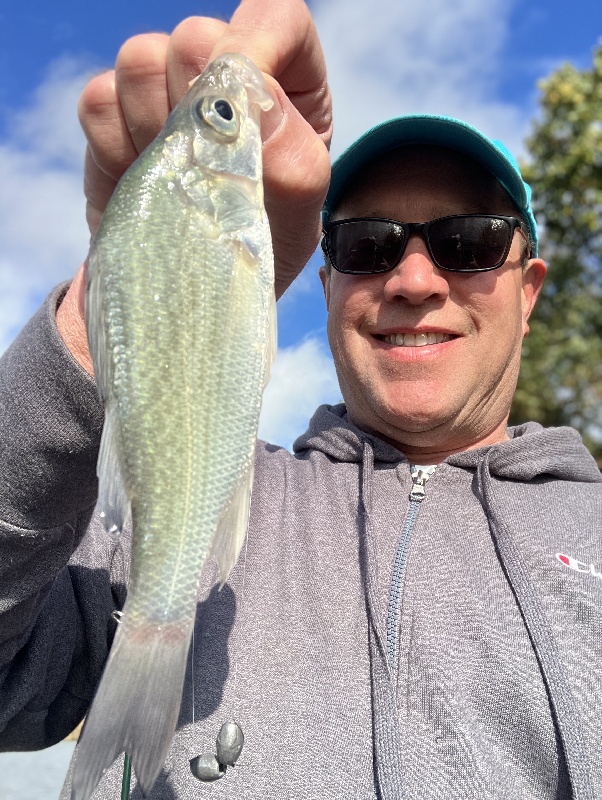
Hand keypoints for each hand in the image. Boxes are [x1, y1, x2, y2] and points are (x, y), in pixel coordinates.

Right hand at [57, 0, 331, 371]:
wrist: (192, 294)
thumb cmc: (259, 254)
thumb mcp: (298, 221)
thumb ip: (297, 161)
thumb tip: (259, 100)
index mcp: (289, 88)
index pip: (274, 19)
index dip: (253, 48)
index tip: (238, 108)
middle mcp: (227, 76)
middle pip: (196, 35)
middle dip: (197, 106)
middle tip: (207, 170)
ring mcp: (165, 89)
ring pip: (139, 57)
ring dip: (155, 130)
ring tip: (177, 183)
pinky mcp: (114, 113)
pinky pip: (98, 100)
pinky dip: (116, 150)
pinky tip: (143, 185)